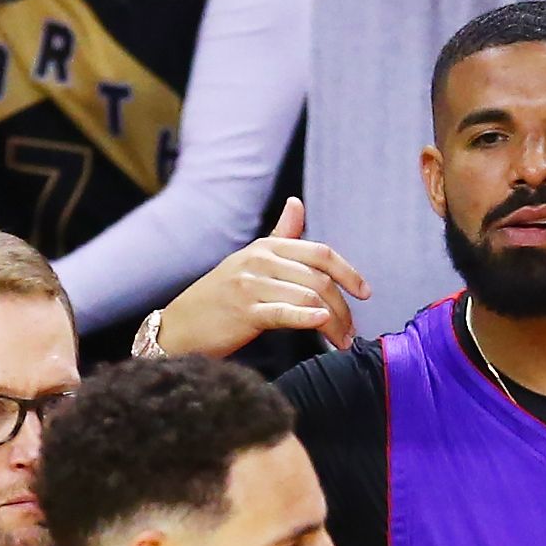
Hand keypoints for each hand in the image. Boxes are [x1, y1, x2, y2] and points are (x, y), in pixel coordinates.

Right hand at [157, 197, 369, 357]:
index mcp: (266, 247)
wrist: (181, 326)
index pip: (319, 252)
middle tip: (351, 332)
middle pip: (319, 279)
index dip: (348, 272)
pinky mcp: (245, 312)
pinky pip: (285, 313)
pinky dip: (308, 318)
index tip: (364, 292)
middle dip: (343, 308)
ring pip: (309, 298)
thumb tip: (297, 203)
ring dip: (333, 323)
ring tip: (341, 342)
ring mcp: (251, 286)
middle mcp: (260, 261)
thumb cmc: (221, 296)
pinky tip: (323, 325)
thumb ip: (280, 236)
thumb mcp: (250, 260)